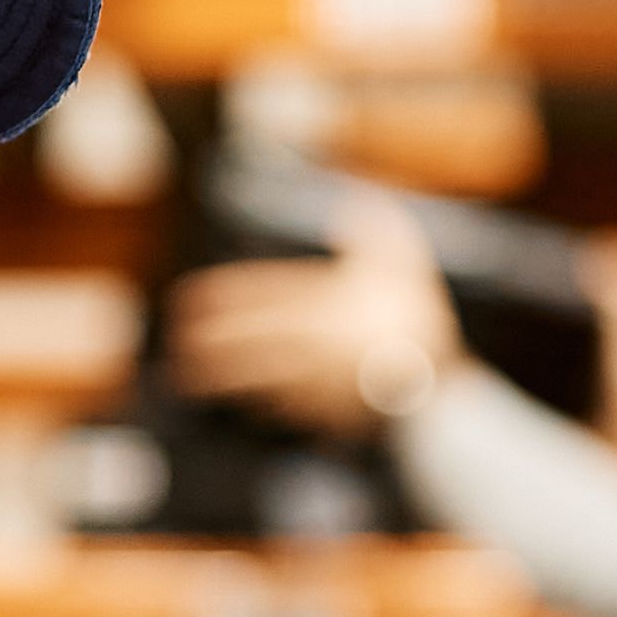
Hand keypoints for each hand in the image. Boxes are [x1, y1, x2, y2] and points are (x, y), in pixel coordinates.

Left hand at [169, 197, 461, 439]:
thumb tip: (351, 202)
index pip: (260, 297)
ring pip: (259, 377)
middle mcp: (310, 344)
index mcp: (323, 304)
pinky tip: (249, 405)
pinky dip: (264, 404)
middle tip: (178, 342)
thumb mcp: (403, 258)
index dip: (222, 297)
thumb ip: (374, 229)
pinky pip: (288, 408)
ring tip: (190, 377)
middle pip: (249, 341)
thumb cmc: (420, 316)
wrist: (438, 385)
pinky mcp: (328, 413)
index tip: (190, 300)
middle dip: (212, 341)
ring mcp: (316, 382)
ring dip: (222, 377)